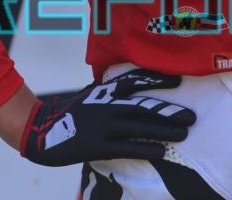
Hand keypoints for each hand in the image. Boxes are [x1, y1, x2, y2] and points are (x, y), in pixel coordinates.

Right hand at [19, 69, 195, 166]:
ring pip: (138, 126)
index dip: (157, 80)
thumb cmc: (69, 114)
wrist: (39, 131)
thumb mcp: (89, 95)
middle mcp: (105, 105)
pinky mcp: (96, 145)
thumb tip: (132, 86)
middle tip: (191, 117)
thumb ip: (110, 92)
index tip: (178, 80)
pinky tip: (160, 151)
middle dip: (168, 111)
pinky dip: (144, 148)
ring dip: (163, 130)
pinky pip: (125, 147)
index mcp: (104, 92)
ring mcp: (101, 125)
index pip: (134, 82)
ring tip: (183, 134)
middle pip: (143, 107)